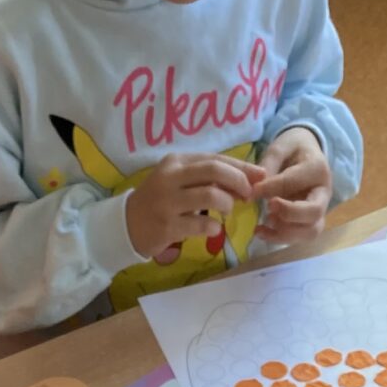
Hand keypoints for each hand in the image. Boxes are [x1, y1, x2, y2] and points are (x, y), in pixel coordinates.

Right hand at [125, 154, 257, 259]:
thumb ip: (208, 177)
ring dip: (227, 204)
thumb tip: (249, 178)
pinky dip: (214, 227)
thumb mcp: (179, 180)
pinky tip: (213, 228)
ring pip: (211, 196)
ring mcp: (167, 202)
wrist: (126, 225)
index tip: (259, 176)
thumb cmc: (159, 200)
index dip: (242, 167)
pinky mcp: (167, 226)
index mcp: (175, 162)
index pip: (216, 158)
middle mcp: (170, 177)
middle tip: (248, 195)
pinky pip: (202, 224)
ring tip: (227, 211)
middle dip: (239, 181)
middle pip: (214, 171)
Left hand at [252, 128, 333, 240]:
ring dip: (285, 232)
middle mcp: (324, 193)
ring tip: (264, 223)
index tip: (252, 191)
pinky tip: (261, 232)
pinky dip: (280, 239)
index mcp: (317, 169)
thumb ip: (269, 164)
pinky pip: (300, 238)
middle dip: (288, 214)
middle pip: (314, 212)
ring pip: (310, 231)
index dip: (271, 188)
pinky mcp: (310, 222)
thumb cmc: (292, 150)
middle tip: (268, 208)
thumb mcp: (280, 147)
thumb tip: (254, 188)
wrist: (305, 154)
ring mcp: (319, 210)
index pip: (295, 182)